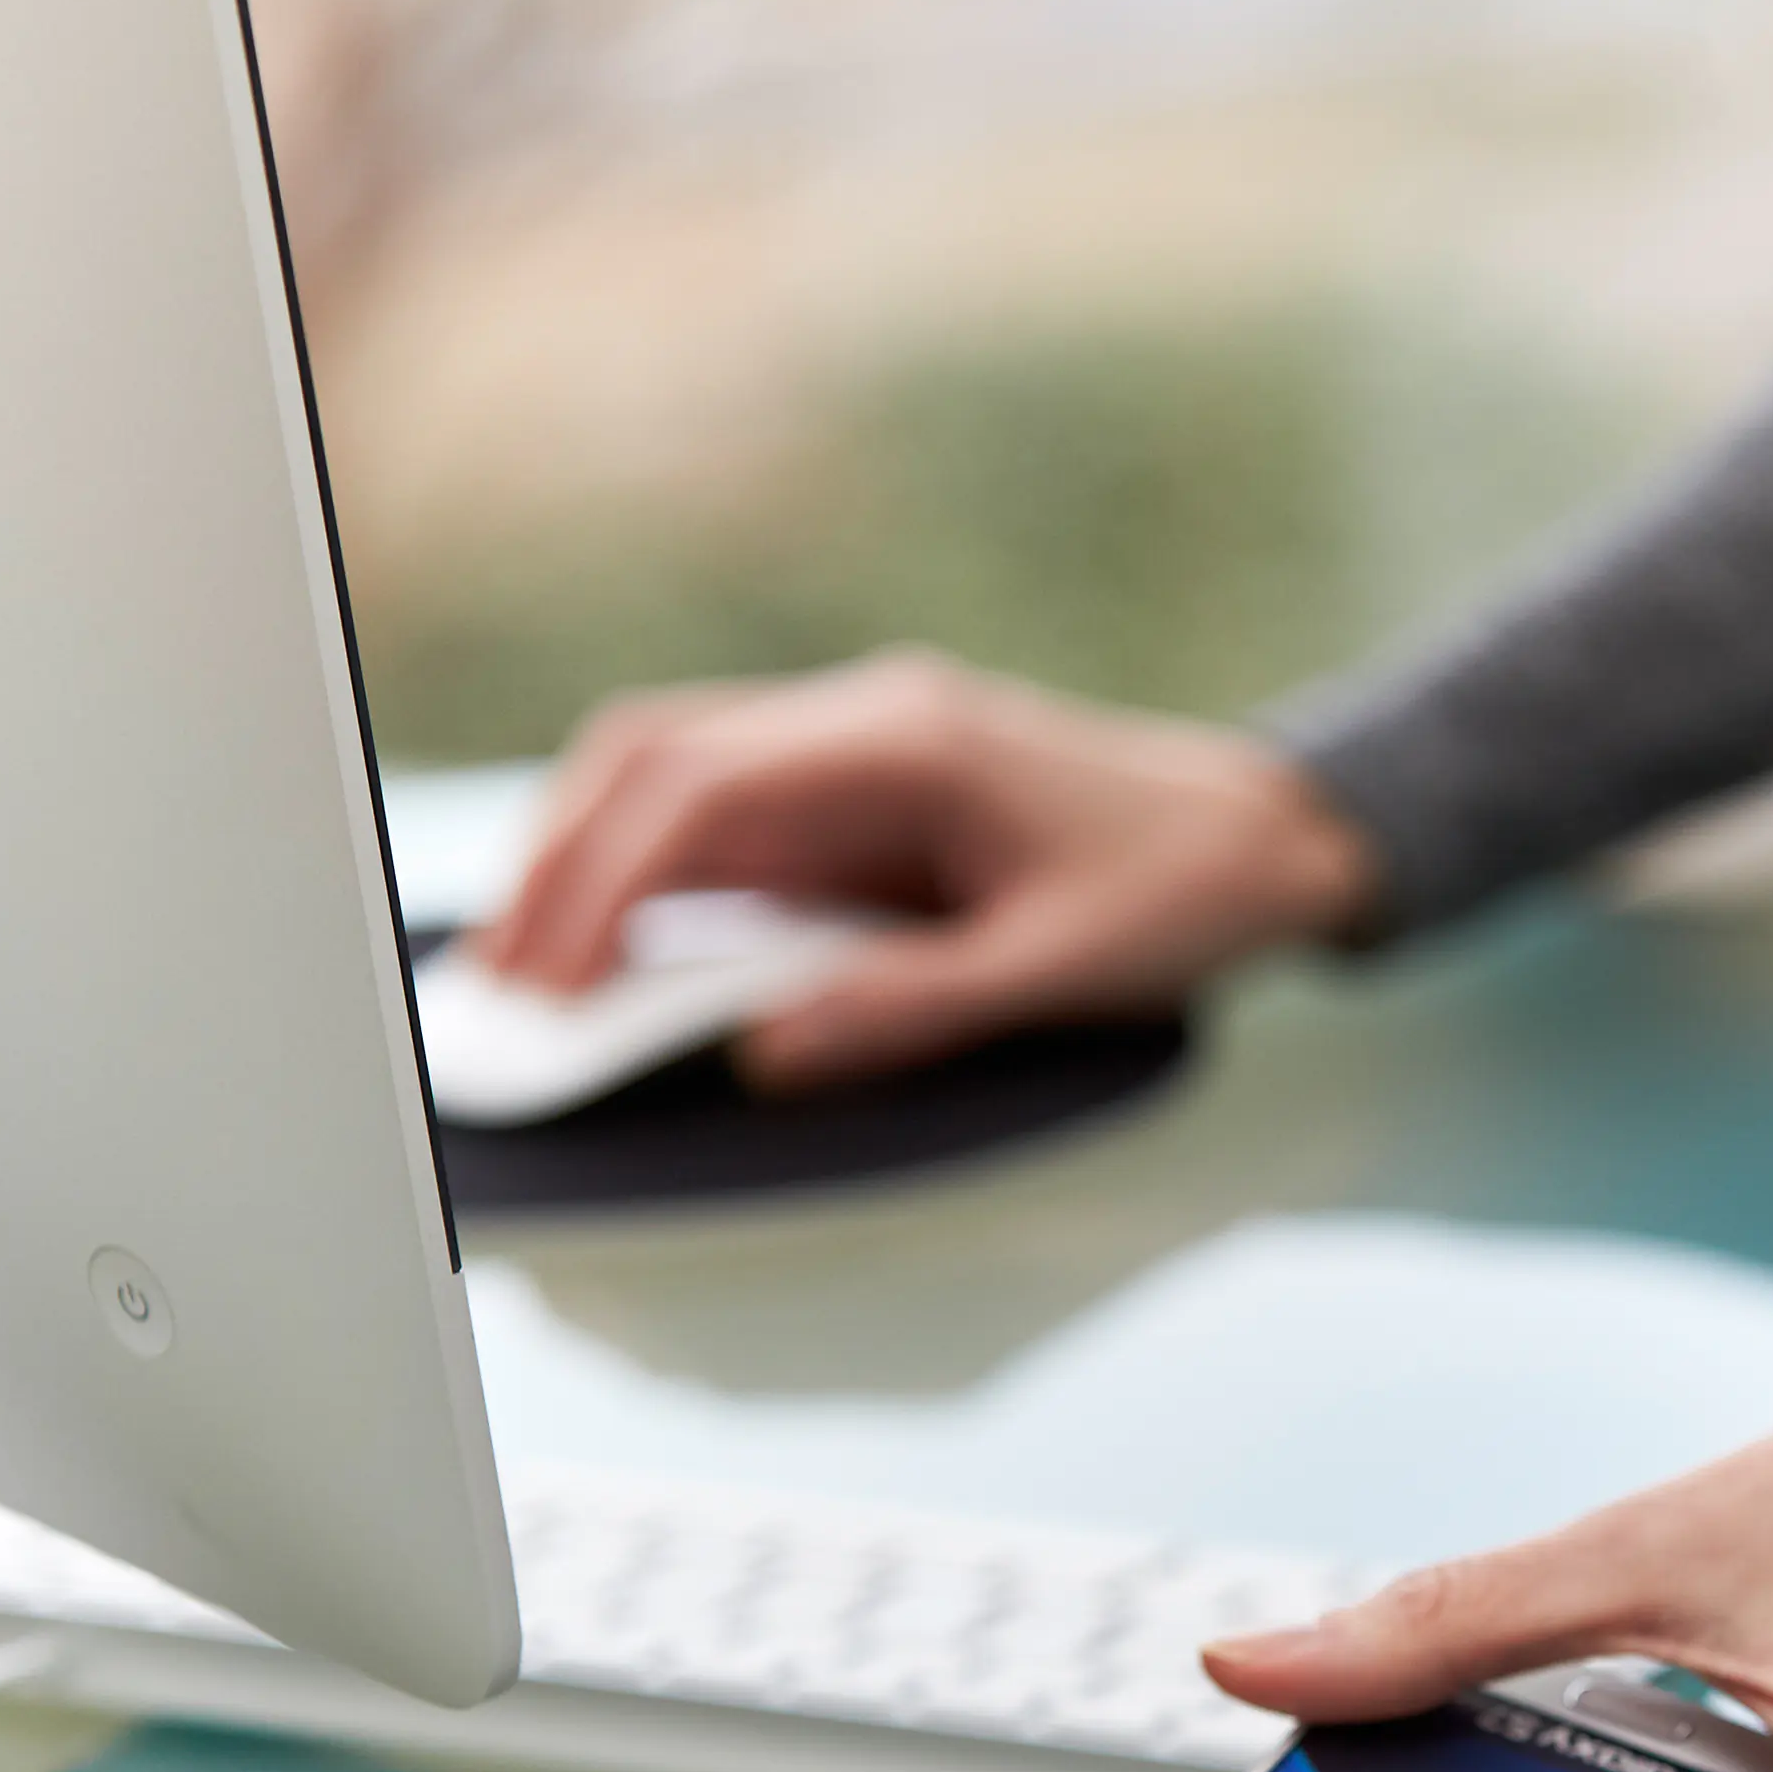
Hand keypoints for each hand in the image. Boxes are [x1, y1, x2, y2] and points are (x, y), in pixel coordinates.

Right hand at [476, 650, 1379, 1086]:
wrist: (1270, 833)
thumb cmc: (1182, 893)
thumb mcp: (1056, 971)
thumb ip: (909, 1008)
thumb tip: (766, 1051)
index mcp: (906, 742)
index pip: (704, 789)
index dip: (603, 881)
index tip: (549, 975)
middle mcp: (866, 720)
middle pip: (655, 758)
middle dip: (561, 863)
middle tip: (502, 984)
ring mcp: (859, 746)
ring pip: (674, 775)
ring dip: (592, 861)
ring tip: (534, 974)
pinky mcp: (864, 788)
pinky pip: (729, 816)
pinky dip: (656, 874)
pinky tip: (619, 950)